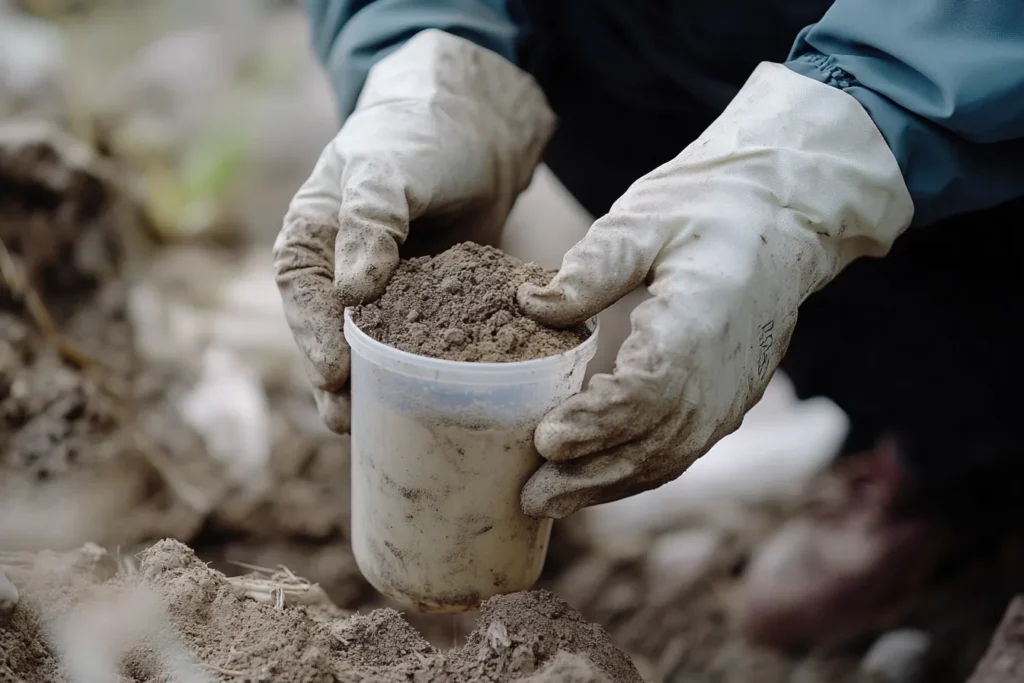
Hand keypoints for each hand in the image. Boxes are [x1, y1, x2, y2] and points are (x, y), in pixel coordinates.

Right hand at [273, 30, 553, 431]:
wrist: (476, 132)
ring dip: (378, 389)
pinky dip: (429, 372)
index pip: (301, 292)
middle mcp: (340, 273)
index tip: (333, 372)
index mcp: (313, 237)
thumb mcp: (386, 168)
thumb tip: (352, 291)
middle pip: (330, 335)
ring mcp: (386, 296)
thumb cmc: (417, 138)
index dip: (313, 336)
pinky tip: (441, 402)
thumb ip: (371, 219)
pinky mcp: (429, 309)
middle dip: (339, 383)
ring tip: (388, 429)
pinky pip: (424, 345)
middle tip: (351, 422)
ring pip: (374, 351)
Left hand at [518, 63, 913, 517]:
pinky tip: (593, 481)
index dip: (599, 421)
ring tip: (549, 502)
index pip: (651, 391)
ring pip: (669, 457)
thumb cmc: (711, 206)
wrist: (789, 215)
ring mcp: (732, 392)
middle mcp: (724, 371)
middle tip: (530, 496)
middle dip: (590, 474)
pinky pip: (682, 449)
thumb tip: (530, 303)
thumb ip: (594, 264)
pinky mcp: (730, 399)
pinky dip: (636, 472)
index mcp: (703, 321)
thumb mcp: (648, 217)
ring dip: (609, 485)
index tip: (546, 438)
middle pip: (655, 441)